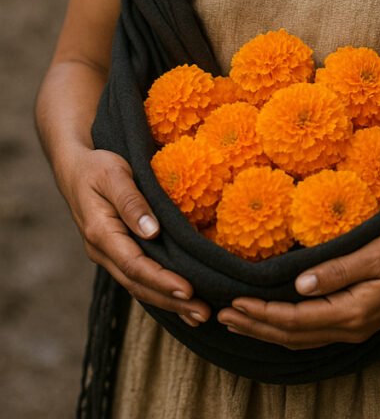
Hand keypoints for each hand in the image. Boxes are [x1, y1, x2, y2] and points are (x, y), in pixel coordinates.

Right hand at [60, 146, 210, 326]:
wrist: (74, 168)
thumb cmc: (96, 167)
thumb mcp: (114, 175)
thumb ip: (132, 203)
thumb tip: (152, 231)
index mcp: (100, 233)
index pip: (135, 265)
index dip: (161, 280)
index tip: (188, 291)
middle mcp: (101, 251)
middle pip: (137, 284)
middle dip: (170, 301)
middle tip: (203, 313)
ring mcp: (107, 255)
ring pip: (137, 286)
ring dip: (167, 301)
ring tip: (198, 314)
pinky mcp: (115, 252)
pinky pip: (137, 277)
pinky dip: (158, 290)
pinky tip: (180, 299)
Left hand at [217, 230, 379, 348]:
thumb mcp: (376, 254)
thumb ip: (338, 270)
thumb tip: (300, 284)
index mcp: (352, 312)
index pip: (296, 318)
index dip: (263, 313)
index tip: (235, 302)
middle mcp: (349, 328)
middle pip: (292, 334)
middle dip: (255, 325)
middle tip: (221, 317)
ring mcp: (351, 329)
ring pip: (299, 338)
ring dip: (265, 330)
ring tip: (236, 321)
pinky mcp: (352, 323)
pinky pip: (310, 334)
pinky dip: (284, 330)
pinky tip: (271, 324)